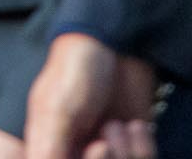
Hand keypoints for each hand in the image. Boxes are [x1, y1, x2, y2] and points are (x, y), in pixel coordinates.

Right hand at [25, 33, 156, 158]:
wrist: (115, 44)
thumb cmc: (75, 71)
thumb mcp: (56, 111)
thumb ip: (48, 151)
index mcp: (49, 146)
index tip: (88, 150)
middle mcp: (78, 151)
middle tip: (101, 144)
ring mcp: (108, 150)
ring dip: (124, 154)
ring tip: (115, 126)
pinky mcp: (134, 145)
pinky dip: (142, 148)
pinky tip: (134, 127)